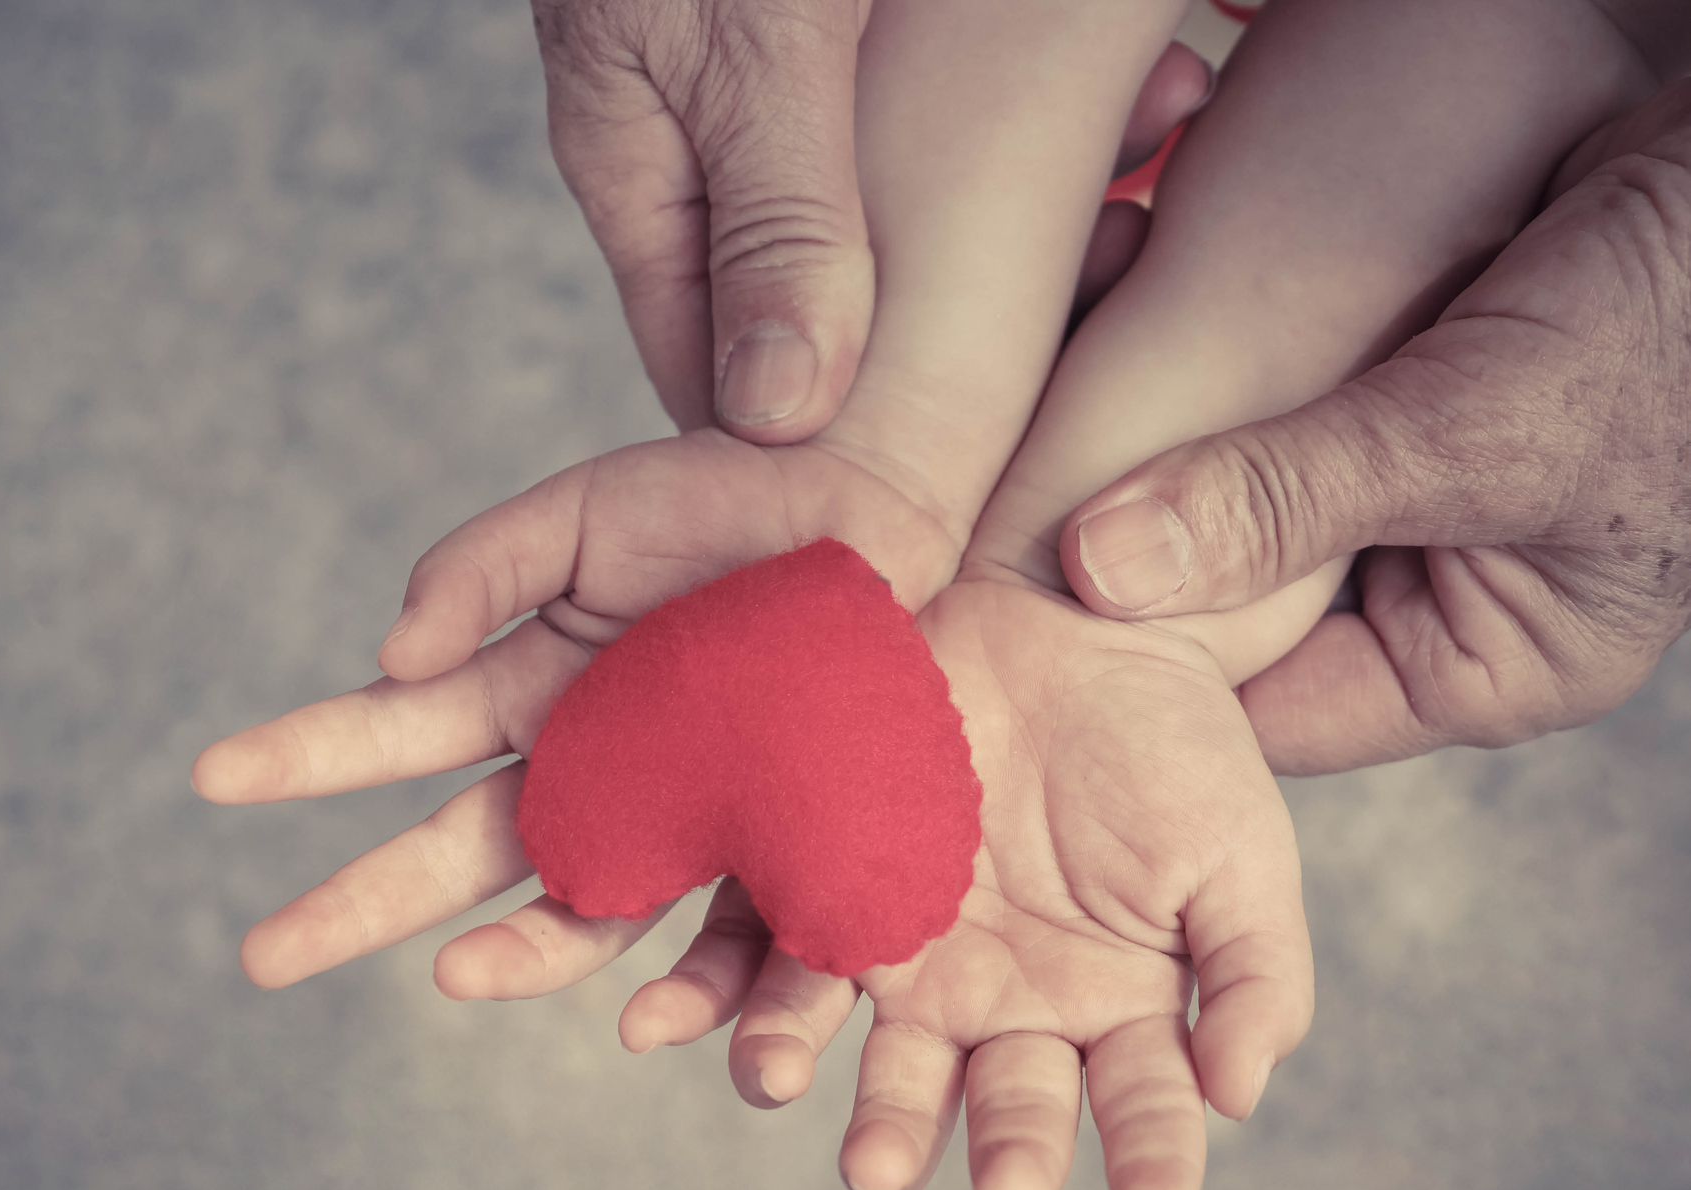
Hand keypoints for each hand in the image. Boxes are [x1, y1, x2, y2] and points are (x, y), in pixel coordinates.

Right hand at [192, 429, 960, 990]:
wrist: (868, 502)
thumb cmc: (720, 496)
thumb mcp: (583, 509)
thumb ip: (479, 568)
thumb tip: (386, 660)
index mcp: (523, 690)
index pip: (393, 735)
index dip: (304, 755)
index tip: (210, 775)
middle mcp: (582, 773)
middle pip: (454, 859)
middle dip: (353, 903)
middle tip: (259, 956)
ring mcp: (673, 820)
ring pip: (575, 918)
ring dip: (510, 958)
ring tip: (454, 976)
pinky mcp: (774, 850)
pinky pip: (727, 939)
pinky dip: (691, 988)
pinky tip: (651, 1021)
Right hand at [535, 0, 1210, 439]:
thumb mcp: (754, 40)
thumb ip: (777, 213)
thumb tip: (783, 412)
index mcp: (650, 178)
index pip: (714, 381)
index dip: (813, 466)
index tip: (933, 514)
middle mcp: (718, 155)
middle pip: (830, 313)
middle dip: (955, 351)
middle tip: (1087, 354)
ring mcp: (797, 103)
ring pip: (918, 222)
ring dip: (1047, 224)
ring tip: (1159, 199)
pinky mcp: (875, 53)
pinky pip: (972, 135)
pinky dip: (1078, 128)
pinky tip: (1166, 105)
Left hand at [619, 575, 1313, 1189]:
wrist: (1066, 610)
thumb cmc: (1172, 736)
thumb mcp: (1242, 848)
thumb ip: (1256, 975)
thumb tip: (1239, 1099)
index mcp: (1114, 1002)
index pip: (1141, 1107)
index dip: (1154, 1172)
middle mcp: (1004, 999)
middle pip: (992, 1100)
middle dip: (987, 1147)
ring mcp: (912, 949)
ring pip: (869, 1048)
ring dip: (831, 1090)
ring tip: (789, 1097)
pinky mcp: (828, 886)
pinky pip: (764, 954)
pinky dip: (707, 993)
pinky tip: (656, 1024)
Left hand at [1055, 79, 1690, 773]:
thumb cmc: (1673, 325)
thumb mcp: (1475, 430)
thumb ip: (1292, 500)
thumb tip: (1103, 570)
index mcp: (1479, 670)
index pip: (1266, 711)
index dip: (1143, 676)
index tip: (1019, 624)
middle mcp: (1435, 602)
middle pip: (1239, 612)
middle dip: (1135, 554)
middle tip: (1004, 516)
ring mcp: (1405, 505)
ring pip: (1239, 507)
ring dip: (1156, 453)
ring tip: (1041, 420)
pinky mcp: (1379, 407)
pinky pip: (1259, 417)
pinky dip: (1195, 377)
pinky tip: (1118, 329)